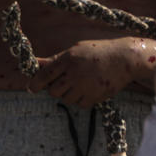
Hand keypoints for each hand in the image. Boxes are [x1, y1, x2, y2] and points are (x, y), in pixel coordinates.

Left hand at [27, 38, 149, 108]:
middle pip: (53, 91)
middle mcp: (75, 73)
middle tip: (61, 83)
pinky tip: (87, 89)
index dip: (35, 83)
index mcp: (68, 59)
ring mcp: (85, 86)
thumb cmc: (97, 51)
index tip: (31, 88)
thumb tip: (36, 63)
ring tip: (77, 84)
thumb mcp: (75, 50)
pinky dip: (80, 100)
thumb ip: (55, 59)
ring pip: (66, 99)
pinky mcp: (95, 97)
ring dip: (68, 94)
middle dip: (54, 89)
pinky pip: (80, 104)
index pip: (45, 74)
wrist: (124, 58)